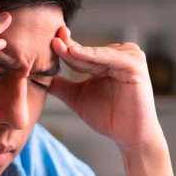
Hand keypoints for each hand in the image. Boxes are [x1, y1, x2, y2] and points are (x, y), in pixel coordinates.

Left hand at [49, 27, 163, 149]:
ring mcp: (130, 57)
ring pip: (96, 53)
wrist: (129, 136)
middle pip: (87, 50)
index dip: (63, 48)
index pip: (81, 51)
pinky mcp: (135, 65)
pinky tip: (75, 51)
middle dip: (67, 46)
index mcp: (107, 60)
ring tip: (57, 45)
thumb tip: (39, 77)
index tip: (44, 42)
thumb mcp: (78, 98)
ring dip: (76, 50)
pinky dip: (93, 55)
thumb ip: (62, 86)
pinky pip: (110, 57)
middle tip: (49, 39)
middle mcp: (120, 54)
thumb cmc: (108, 117)